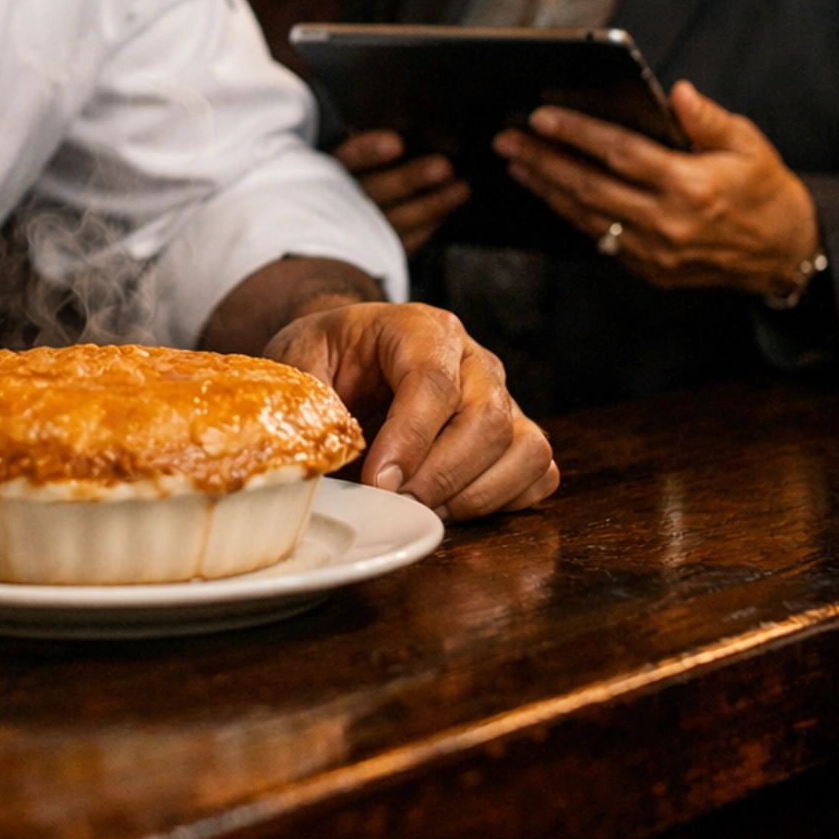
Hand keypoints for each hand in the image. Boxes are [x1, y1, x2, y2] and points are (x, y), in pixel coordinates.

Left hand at [265, 298, 557, 520]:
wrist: (351, 353)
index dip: (409, 438)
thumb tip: (326, 450)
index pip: (431, 380)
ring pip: (524, 447)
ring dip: (476, 494)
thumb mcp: (299, 360)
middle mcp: (473, 360)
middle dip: (440, 475)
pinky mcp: (515, 435)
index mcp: (420, 328)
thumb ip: (311, 400)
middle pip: (487, 419)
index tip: (378, 481)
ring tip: (423, 510)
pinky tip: (454, 508)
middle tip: (396, 505)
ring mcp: (502, 397)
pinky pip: (539, 472)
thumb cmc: (328, 357)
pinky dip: (506, 500)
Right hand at [335, 129, 469, 254]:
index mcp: (331, 169)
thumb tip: (412, 131)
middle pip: (375, 190)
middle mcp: (339, 201)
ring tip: (461, 189)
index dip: (369, 151)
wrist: (331, 225)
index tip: (397, 144)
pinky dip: (429, 226)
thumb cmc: (352, 177)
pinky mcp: (374, 252)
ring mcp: (356, 231)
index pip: (348, 157)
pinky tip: (448, 210)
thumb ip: (373, 148)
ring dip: (431, 205)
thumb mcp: (353, 159)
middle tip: (443, 167)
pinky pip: (405, 242)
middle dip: (409, 179)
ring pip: (395, 220)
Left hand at [494, 80, 819, 296]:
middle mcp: (667, 222)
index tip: (540, 117)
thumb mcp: (748, 144)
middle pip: (589, 187)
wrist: (785, 254)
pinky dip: (571, 215)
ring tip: (515, 164)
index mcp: (690, 185)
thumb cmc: (766, 190)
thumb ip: (707, 119)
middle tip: (506, 140)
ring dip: (546, 189)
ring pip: (586, 218)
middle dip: (542, 161)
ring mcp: (656, 252)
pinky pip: (600, 240)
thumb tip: (676, 93)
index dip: (576, 134)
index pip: (619, 154)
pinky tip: (549, 194)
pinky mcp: (651, 270)